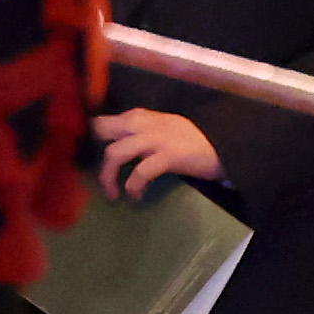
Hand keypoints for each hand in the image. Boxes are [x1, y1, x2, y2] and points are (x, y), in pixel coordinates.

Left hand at [91, 104, 223, 195]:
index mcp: (142, 117)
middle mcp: (144, 124)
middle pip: (101, 130)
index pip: (105, 120)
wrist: (225, 146)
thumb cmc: (193, 142)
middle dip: (93, 152)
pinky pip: (139, 173)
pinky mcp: (168, 156)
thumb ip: (141, 133)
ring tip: (112, 193)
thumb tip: (117, 147)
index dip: (91, 138)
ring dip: (107, 177)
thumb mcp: (164, 129)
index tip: (88, 157)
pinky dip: (133, 187)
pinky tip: (136, 196)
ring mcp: (155, 139)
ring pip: (114, 153)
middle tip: (98, 175)